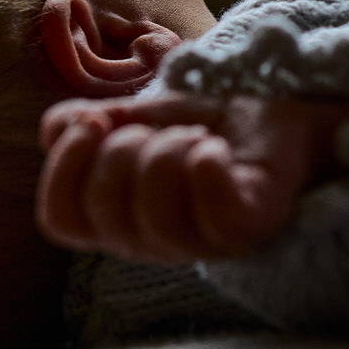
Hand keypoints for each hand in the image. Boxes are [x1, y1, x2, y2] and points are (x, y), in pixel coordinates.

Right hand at [36, 92, 348, 263]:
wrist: (288, 109)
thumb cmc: (214, 120)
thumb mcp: (141, 114)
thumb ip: (92, 123)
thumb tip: (59, 130)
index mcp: (124, 217)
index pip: (61, 220)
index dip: (63, 170)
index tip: (91, 122)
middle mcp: (159, 240)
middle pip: (103, 215)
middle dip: (120, 152)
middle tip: (159, 128)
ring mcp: (207, 240)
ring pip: (153, 220)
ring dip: (166, 156)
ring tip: (195, 136)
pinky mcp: (252, 225)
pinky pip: (215, 217)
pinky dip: (206, 168)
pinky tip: (217, 148)